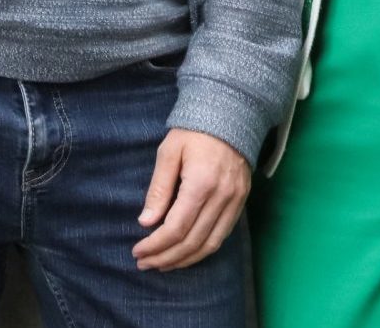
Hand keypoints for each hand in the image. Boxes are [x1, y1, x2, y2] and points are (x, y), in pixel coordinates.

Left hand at [132, 129, 249, 270]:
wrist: (231, 115)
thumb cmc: (194, 132)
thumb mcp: (168, 152)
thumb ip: (158, 189)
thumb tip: (146, 222)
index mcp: (201, 183)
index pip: (176, 228)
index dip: (155, 245)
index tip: (137, 251)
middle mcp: (221, 197)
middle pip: (192, 241)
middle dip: (166, 258)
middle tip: (145, 263)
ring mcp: (235, 201)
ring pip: (210, 244)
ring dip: (185, 260)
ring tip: (163, 265)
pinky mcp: (241, 202)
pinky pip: (223, 236)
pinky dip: (203, 249)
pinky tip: (187, 254)